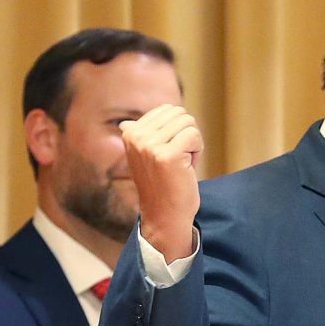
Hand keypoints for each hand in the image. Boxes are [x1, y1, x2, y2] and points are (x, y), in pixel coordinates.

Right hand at [120, 104, 202, 262]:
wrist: (165, 215)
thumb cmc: (162, 185)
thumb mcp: (146, 156)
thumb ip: (141, 137)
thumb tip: (126, 123)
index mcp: (130, 132)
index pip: (169, 110)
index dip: (177, 131)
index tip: (169, 154)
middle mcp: (136, 136)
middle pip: (180, 114)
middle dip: (187, 136)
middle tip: (178, 160)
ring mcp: (150, 145)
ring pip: (189, 123)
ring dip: (193, 145)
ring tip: (181, 165)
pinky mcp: (167, 155)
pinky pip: (195, 136)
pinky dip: (198, 152)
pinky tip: (186, 169)